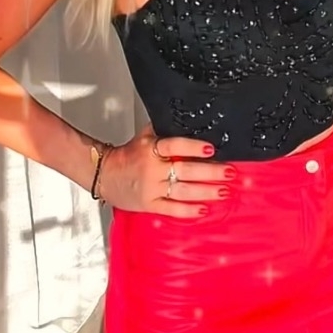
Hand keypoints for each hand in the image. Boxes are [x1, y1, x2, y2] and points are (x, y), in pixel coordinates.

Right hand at [97, 125, 235, 216]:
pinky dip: (188, 211)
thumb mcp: (145, 135)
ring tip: (223, 191)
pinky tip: (203, 209)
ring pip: (182, 192)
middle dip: (210, 173)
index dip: (193, 147)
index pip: (174, 145)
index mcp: (150, 148)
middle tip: (229, 172)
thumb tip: (190, 121)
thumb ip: (165, 130)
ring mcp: (151, 189)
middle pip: (185, 170)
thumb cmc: (128, 154)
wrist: (103, 175)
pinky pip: (171, 209)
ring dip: (205, 192)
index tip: (212, 148)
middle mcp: (151, 169)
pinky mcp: (149, 205)